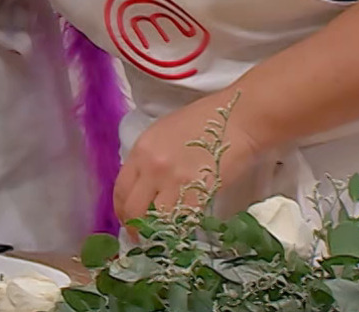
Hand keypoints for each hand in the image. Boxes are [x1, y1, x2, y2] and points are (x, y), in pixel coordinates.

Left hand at [113, 94, 268, 226]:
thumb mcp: (165, 132)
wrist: (239, 120)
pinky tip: (182, 231)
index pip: (120, 188)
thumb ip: (150, 158)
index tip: (127, 219)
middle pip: (132, 208)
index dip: (121, 209)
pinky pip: (181, 221)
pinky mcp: (196, 193)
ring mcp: (173, 181)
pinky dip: (180, 229)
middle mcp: (151, 166)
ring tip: (162, 238)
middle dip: (134, 227)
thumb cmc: (207, 122)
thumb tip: (145, 184)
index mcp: (142, 149)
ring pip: (153, 220)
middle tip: (142, 237)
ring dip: (156, 232)